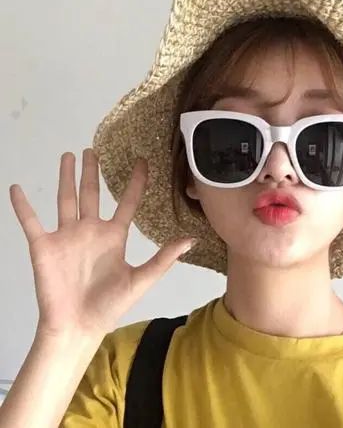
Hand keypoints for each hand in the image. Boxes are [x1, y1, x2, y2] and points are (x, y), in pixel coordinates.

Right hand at [9, 149, 194, 338]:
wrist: (79, 326)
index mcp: (114, 236)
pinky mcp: (44, 246)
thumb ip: (163, 258)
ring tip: (68, 155)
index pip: (128, 202)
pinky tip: (16, 187)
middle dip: (92, 172)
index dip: (136, 183)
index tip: (143, 162)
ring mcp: (67, 236)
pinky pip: (31, 221)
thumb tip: (191, 240)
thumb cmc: (110, 305)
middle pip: (92, 193)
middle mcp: (91, 230)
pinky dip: (23, 205)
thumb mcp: (141, 279)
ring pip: (65, 199)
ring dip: (66, 177)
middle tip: (93, 149)